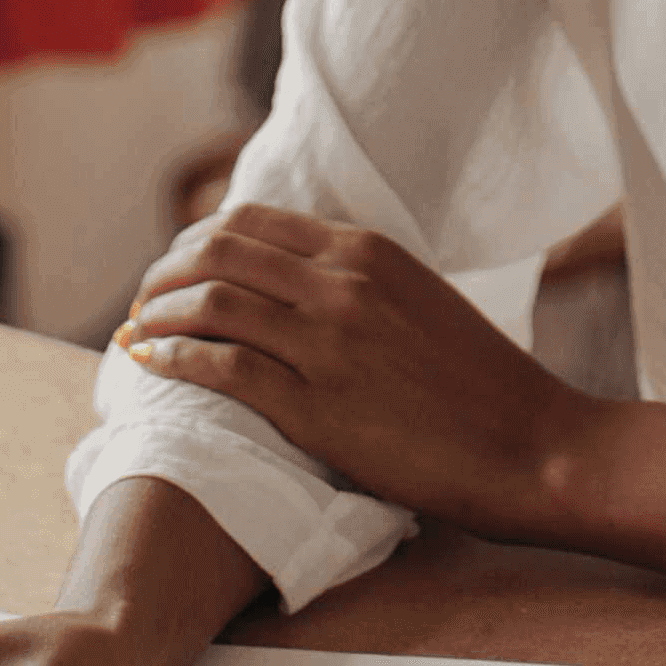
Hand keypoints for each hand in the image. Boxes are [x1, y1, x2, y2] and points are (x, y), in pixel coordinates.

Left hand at [120, 205, 589, 537]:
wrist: (531, 444)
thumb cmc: (481, 383)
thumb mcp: (420, 298)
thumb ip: (359, 281)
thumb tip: (295, 282)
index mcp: (368, 250)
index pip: (251, 221)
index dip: (196, 241)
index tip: (176, 269)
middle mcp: (342, 282)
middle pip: (217, 250)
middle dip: (164, 272)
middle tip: (144, 300)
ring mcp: (329, 341)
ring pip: (210, 300)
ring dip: (157, 313)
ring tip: (135, 332)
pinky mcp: (318, 404)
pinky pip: (222, 364)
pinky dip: (173, 357)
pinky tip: (151, 364)